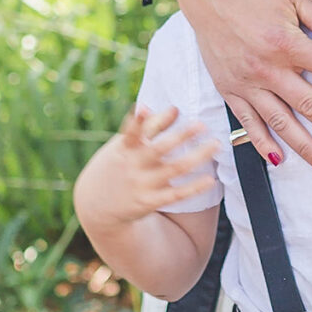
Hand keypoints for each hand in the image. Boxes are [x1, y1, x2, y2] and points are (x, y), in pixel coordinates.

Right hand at [103, 106, 220, 222]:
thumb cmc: (117, 165)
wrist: (97, 204)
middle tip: (202, 125)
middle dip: (181, 136)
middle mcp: (134, 164)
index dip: (149, 120)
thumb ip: (148, 126)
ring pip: (174, 169)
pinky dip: (193, 187)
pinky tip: (210, 179)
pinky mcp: (150, 201)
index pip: (136, 131)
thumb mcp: (124, 145)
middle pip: (160, 148)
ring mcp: (143, 184)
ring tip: (215, 144)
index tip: (173, 109)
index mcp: (125, 147)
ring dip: (196, 157)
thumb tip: (174, 108)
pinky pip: (176, 195)